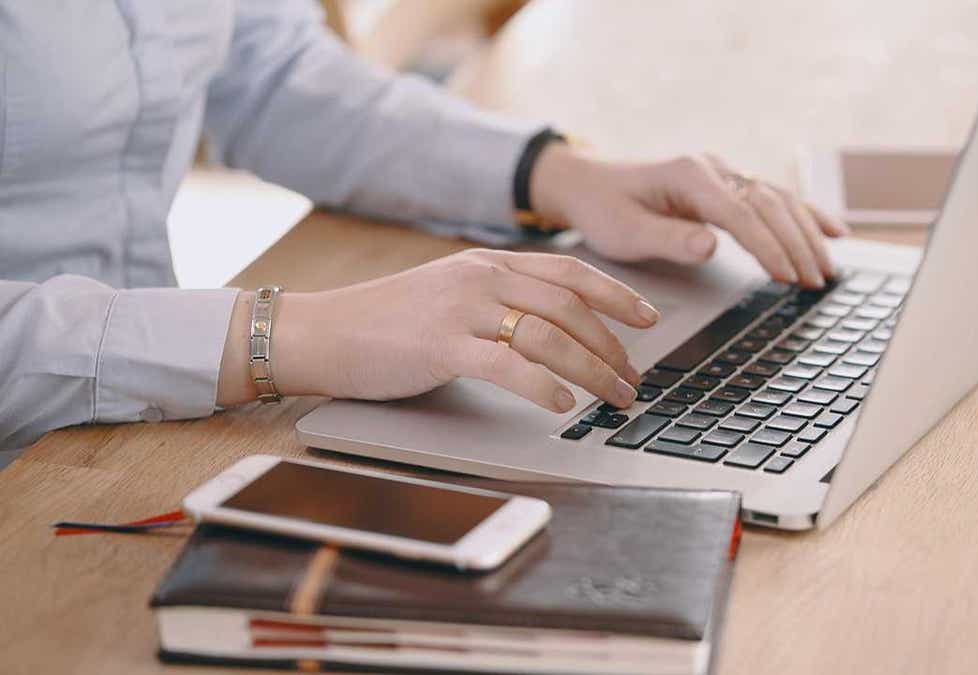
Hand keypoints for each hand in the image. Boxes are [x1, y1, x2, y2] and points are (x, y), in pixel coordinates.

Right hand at [217, 250, 659, 411]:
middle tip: (634, 379)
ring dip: (592, 370)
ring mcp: (462, 309)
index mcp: (488, 263)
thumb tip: (552, 328)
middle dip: (613, 346)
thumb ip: (497, 300)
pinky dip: (544, 385)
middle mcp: (481, 277)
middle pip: (570, 307)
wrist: (323, 331)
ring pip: (549, 336)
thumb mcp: (450, 294)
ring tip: (614, 397)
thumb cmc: (386, 322)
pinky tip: (564, 403)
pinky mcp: (441, 346)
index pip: (569, 272)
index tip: (649, 318)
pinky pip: (507, 365)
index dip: (616, 294)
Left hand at [530, 145, 849, 287]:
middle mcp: (712, 169)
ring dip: (807, 234)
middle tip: (815, 282)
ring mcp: (723, 174)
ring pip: (779, 200)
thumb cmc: (604, 209)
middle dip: (796, 244)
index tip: (787, 276)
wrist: (589, 184)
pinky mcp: (727, 185)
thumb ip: (669, 239)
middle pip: (769, 204)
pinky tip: (834, 231)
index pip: (740, 213)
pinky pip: (775, 198)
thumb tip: (711, 246)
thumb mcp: (625, 233)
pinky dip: (806, 215)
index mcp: (688, 176)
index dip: (767, 246)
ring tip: (827, 270)